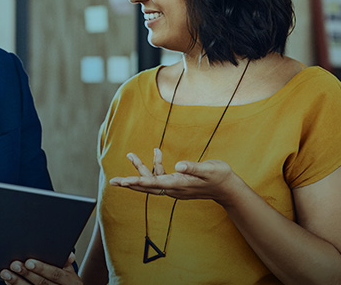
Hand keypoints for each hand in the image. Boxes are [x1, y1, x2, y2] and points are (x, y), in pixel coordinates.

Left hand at [0, 253, 81, 284]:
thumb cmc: (66, 282)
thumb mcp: (70, 272)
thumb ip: (65, 263)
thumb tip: (69, 254)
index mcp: (70, 281)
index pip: (56, 274)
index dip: (42, 268)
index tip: (29, 262)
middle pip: (42, 283)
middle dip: (27, 274)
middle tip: (14, 264)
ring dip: (17, 282)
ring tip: (6, 273)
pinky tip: (9, 282)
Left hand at [108, 150, 240, 202]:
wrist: (228, 188)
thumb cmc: (220, 177)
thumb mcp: (209, 169)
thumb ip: (194, 167)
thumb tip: (179, 165)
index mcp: (179, 184)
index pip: (154, 184)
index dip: (138, 182)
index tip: (124, 181)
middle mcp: (174, 188)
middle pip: (147, 186)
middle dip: (130, 182)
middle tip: (113, 181)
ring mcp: (175, 188)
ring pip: (152, 180)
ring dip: (141, 168)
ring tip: (130, 154)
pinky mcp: (177, 184)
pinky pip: (160, 176)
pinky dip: (156, 165)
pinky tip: (156, 152)